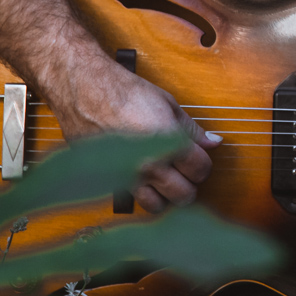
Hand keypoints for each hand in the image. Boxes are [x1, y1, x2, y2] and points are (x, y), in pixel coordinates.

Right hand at [53, 62, 219, 212]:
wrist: (83, 89)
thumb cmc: (123, 91)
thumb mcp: (166, 104)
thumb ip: (191, 128)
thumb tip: (213, 142)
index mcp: (168, 143)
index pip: (200, 170)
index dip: (202, 164)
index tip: (195, 158)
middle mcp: (149, 164)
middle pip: (184, 195)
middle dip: (188, 183)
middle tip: (182, 171)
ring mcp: (127, 175)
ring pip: (157, 206)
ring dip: (165, 195)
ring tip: (163, 179)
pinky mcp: (107, 179)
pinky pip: (130, 199)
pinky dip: (140, 193)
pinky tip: (140, 178)